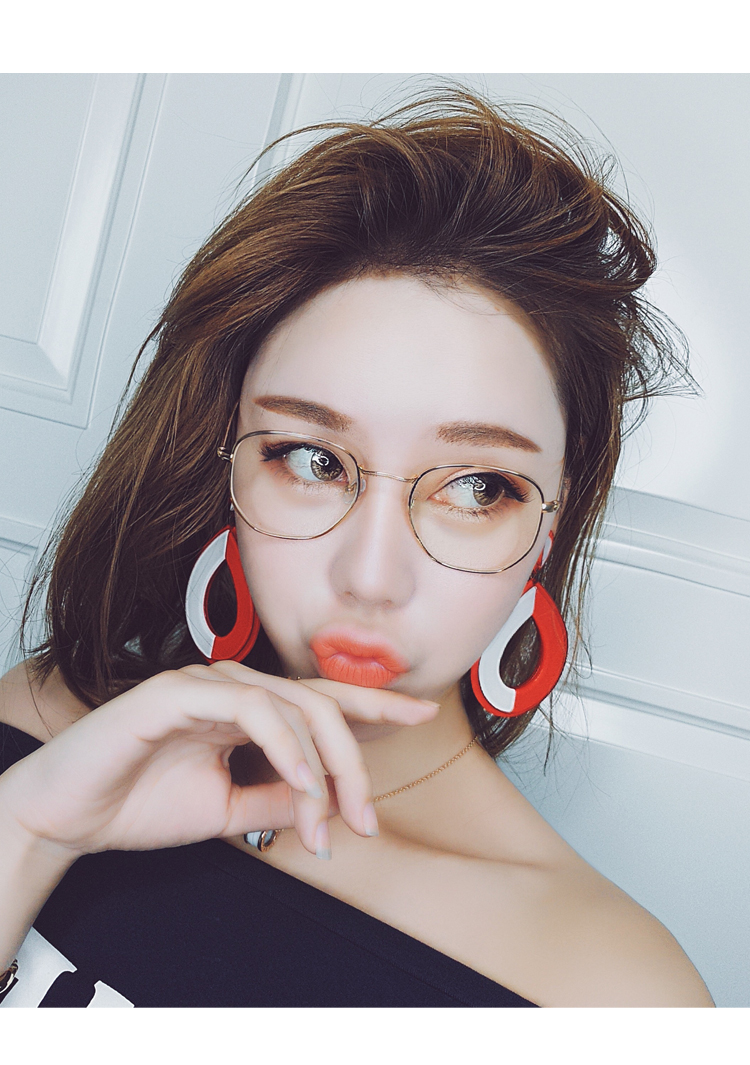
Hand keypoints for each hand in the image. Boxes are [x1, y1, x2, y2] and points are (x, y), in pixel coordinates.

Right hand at [0, 662, 438, 859]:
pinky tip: (301, 783)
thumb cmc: (138, 802)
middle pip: (321, 702)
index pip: (321, 699)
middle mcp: (233, 686)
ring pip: (294, 707)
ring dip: (322, 771)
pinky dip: (285, 748)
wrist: (69, 815)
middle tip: (366, 818)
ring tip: (329, 822)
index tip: (420, 714)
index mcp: (246, 707)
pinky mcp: (178, 691)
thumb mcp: (228, 809)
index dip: (375, 704)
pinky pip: (252, 710)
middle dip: (358, 759)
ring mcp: (207, 683)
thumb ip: (277, 797)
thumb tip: (328, 803)